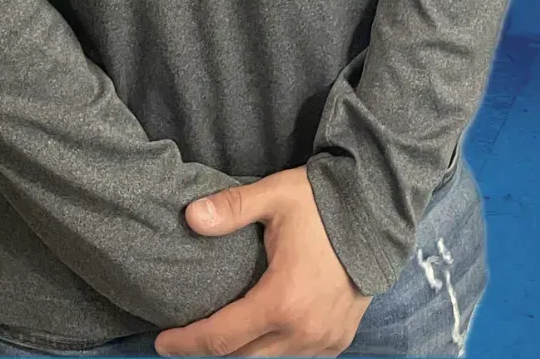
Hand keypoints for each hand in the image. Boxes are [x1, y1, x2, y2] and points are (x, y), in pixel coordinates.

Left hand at [153, 164, 373, 357]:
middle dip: (210, 353)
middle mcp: (303, 331)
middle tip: (185, 340)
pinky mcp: (339, 340)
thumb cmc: (323, 203)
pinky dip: (274, 352)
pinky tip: (260, 336)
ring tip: (220, 337)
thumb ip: (231, 209)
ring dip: (243, 354)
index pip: (221, 338)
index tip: (163, 342)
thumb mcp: (274, 196)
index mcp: (282, 301)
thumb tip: (190, 217)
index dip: (187, 343)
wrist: (377, 213)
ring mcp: (324, 341)